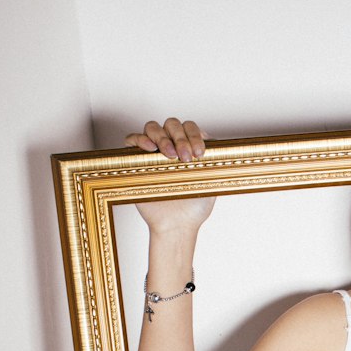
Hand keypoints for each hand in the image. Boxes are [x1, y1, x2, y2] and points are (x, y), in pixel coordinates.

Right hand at [124, 117, 213, 232]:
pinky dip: (140, 139)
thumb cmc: (194, 207)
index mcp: (189, 148)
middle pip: (172, 124)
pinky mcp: (135, 160)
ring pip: (153, 127)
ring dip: (163, 138)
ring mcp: (153, 152)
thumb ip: (213, 163)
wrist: (177, 226)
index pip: (190, 128)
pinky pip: (132, 140)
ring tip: (170, 157)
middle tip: (184, 158)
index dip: (194, 135)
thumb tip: (218, 144)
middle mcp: (171, 146)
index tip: (198, 153)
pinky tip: (149, 148)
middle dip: (180, 137)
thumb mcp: (211, 183)